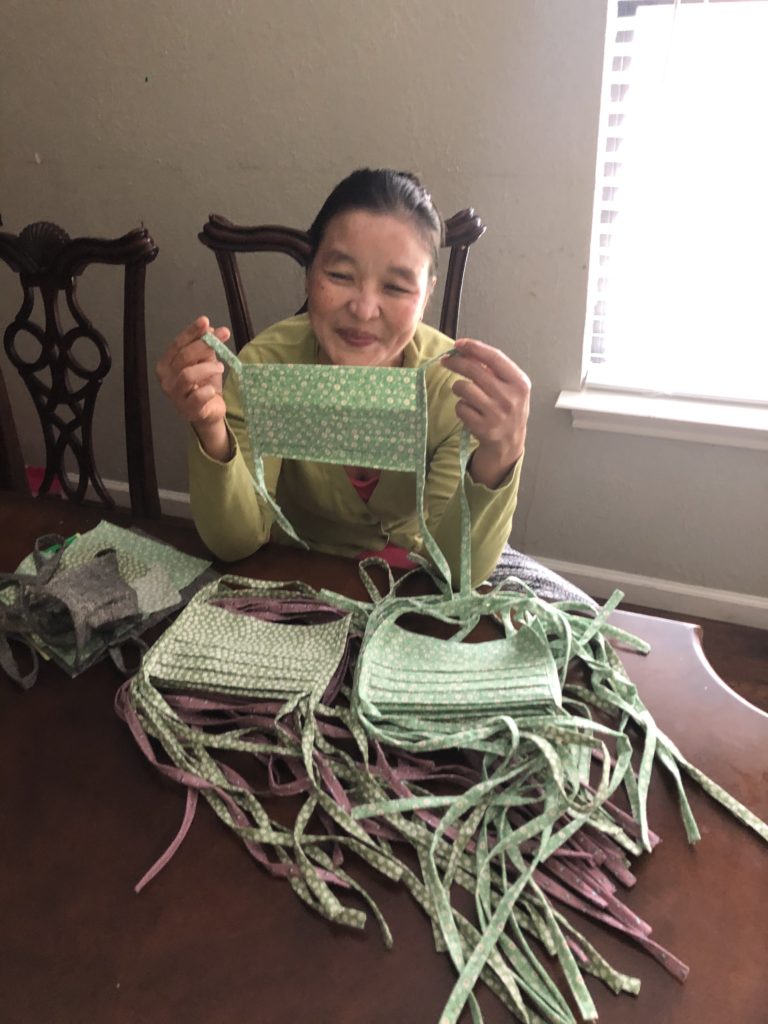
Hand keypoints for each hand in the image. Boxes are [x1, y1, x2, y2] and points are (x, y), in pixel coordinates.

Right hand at [156, 316, 231, 459]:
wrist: (210, 412)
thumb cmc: (204, 385)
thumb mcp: (205, 362)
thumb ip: (206, 347)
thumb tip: (210, 329)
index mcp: (166, 364)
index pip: (177, 344)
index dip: (191, 332)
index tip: (205, 321)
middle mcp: (166, 380)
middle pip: (183, 357)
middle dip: (204, 345)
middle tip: (222, 338)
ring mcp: (175, 396)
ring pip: (188, 375)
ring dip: (207, 368)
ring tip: (220, 367)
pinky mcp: (187, 411)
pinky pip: (197, 397)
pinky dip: (207, 391)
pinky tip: (212, 389)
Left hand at [442, 338, 530, 488]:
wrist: (510, 441)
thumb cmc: (508, 408)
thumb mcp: (511, 386)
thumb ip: (493, 369)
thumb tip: (466, 350)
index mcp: (520, 382)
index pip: (494, 357)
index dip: (474, 347)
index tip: (459, 344)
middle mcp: (510, 398)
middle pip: (474, 370)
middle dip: (456, 362)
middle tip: (446, 361)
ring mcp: (496, 414)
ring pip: (463, 388)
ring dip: (458, 387)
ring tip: (464, 392)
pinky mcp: (483, 427)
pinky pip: (460, 407)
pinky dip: (461, 406)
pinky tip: (469, 410)